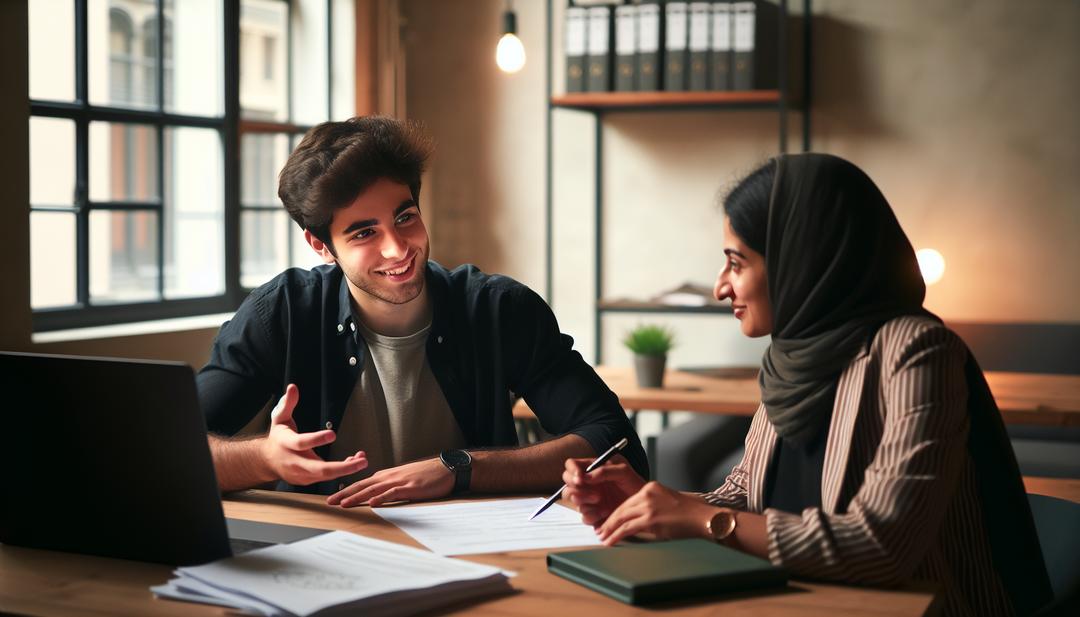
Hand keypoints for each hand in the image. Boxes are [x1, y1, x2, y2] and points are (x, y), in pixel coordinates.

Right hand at [261, 384, 367, 485]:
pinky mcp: (308, 480)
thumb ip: (287, 403)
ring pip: (326, 475)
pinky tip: (354, 462)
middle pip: (319, 469)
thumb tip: (293, 387)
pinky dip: (342, 471)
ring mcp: (302, 474)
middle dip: (342, 468)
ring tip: (362, 459)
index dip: (316, 439)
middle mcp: (295, 462)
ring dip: (347, 468)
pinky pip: (327, 477)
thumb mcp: (279, 418)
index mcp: (286, 444)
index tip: (333, 434)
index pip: (301, 443)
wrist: (267, 461)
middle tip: (362, 462)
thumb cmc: (278, 437)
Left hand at [327, 457, 453, 506]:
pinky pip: (392, 493)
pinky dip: (381, 498)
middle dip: (345, 494)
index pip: (362, 483)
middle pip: (362, 485)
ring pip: (373, 489)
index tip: (334, 498)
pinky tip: (372, 503)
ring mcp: (399, 481)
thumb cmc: (427, 475)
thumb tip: (379, 495)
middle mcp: (389, 476)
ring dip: (357, 496)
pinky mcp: (410, 487)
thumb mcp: (405, 479)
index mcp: (387, 475)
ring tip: (344, 504)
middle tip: (330, 502)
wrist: (446, 469)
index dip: (347, 490)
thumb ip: (391, 486)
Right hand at [562, 455, 645, 526]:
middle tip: (593, 492)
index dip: (572, 471)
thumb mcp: (624, 472)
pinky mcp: (593, 514)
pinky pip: (584, 516)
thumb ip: (604, 471)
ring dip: (585, 501)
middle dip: (576, 489)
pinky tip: (604, 512)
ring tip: (601, 500)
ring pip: (574, 500)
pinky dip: (592, 515)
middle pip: (567, 484)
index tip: (580, 478)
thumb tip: (585, 476)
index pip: (571, 465)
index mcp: (592, 469)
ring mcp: (589, 500)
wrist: (644, 506)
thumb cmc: (635, 485)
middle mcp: (588, 484)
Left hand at [595, 481, 717, 545]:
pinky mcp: (650, 519)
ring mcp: (648, 506)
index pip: (627, 500)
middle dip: (609, 521)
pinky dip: (616, 535)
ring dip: (609, 529)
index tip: (608, 520)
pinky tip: (610, 541)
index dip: (615, 512)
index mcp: (650, 488)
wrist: (702, 517)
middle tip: (599, 530)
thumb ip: (650, 506)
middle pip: (621, 508)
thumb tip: (636, 519)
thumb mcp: (666, 501)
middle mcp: (647, 494)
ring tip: (602, 537)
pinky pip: (627, 528)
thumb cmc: (688, 513)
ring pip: (621, 518)